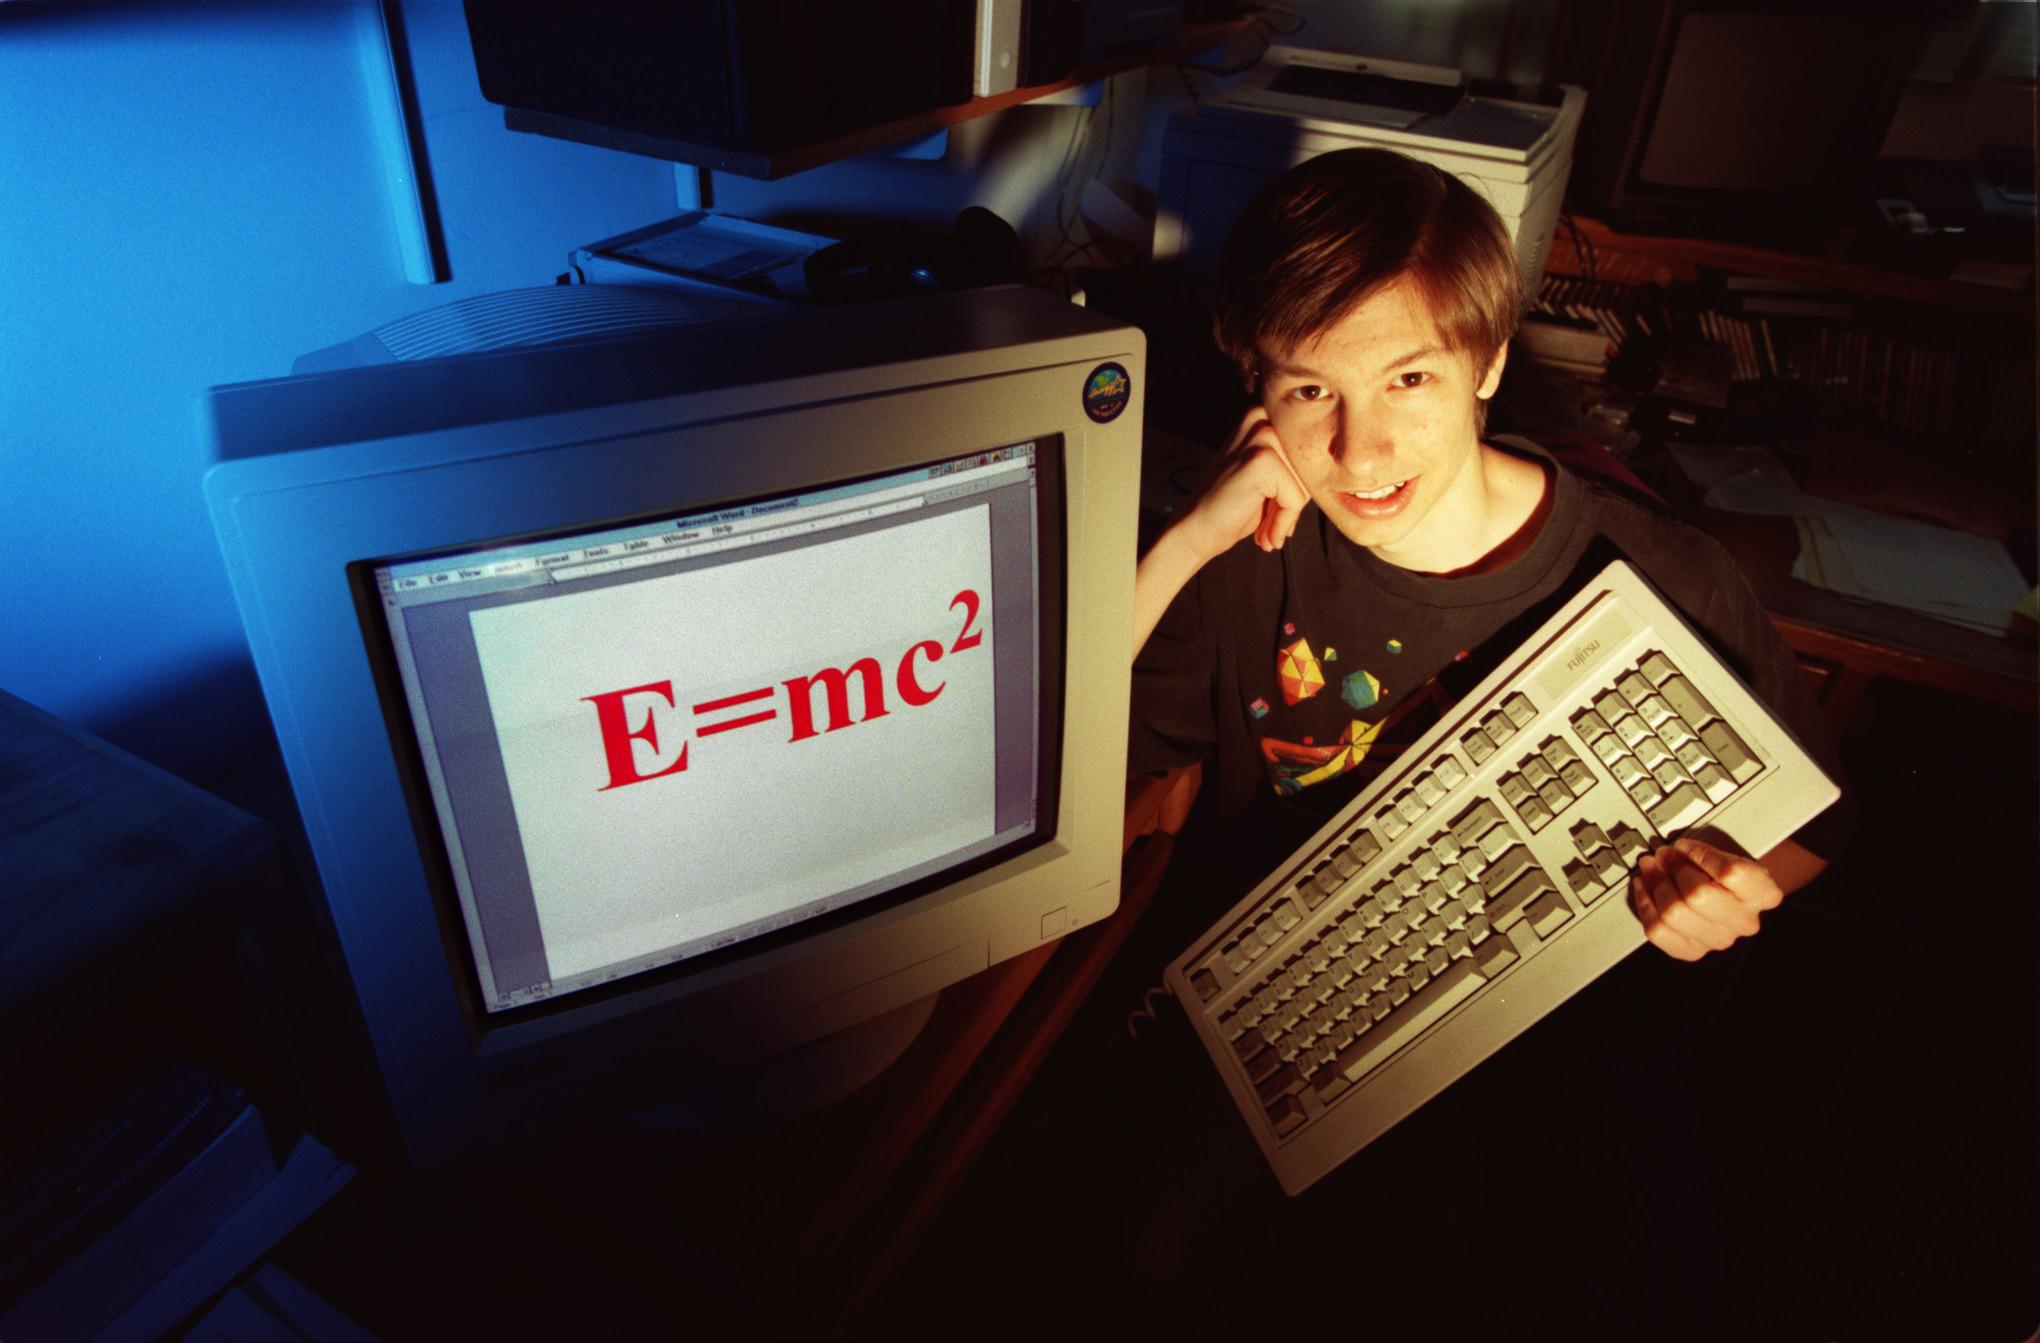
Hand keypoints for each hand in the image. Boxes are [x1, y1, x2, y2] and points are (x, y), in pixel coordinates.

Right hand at [1173, 405, 1309, 562]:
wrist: (1196, 531)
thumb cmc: (1233, 509)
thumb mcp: (1268, 478)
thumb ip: (1293, 464)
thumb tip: (1337, 470)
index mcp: (1261, 417)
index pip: (1307, 455)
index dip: (1296, 488)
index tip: (1275, 511)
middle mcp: (1260, 418)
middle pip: (1308, 468)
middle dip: (1293, 504)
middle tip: (1270, 526)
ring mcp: (1261, 437)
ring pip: (1305, 485)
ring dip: (1288, 516)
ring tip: (1265, 530)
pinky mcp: (1262, 460)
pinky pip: (1295, 499)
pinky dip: (1282, 523)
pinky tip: (1262, 533)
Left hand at [1629, 836, 1782, 961]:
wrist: (1732, 897)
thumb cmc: (1727, 872)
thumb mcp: (1731, 855)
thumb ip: (1707, 852)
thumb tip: (1673, 850)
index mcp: (1763, 894)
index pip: (1732, 874)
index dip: (1702, 856)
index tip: (1685, 845)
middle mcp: (1744, 921)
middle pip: (1698, 895)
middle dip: (1673, 869)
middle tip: (1662, 854)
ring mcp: (1718, 939)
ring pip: (1674, 913)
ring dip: (1656, 884)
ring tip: (1650, 867)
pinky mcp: (1693, 950)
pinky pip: (1659, 931)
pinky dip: (1645, 905)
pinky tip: (1643, 888)